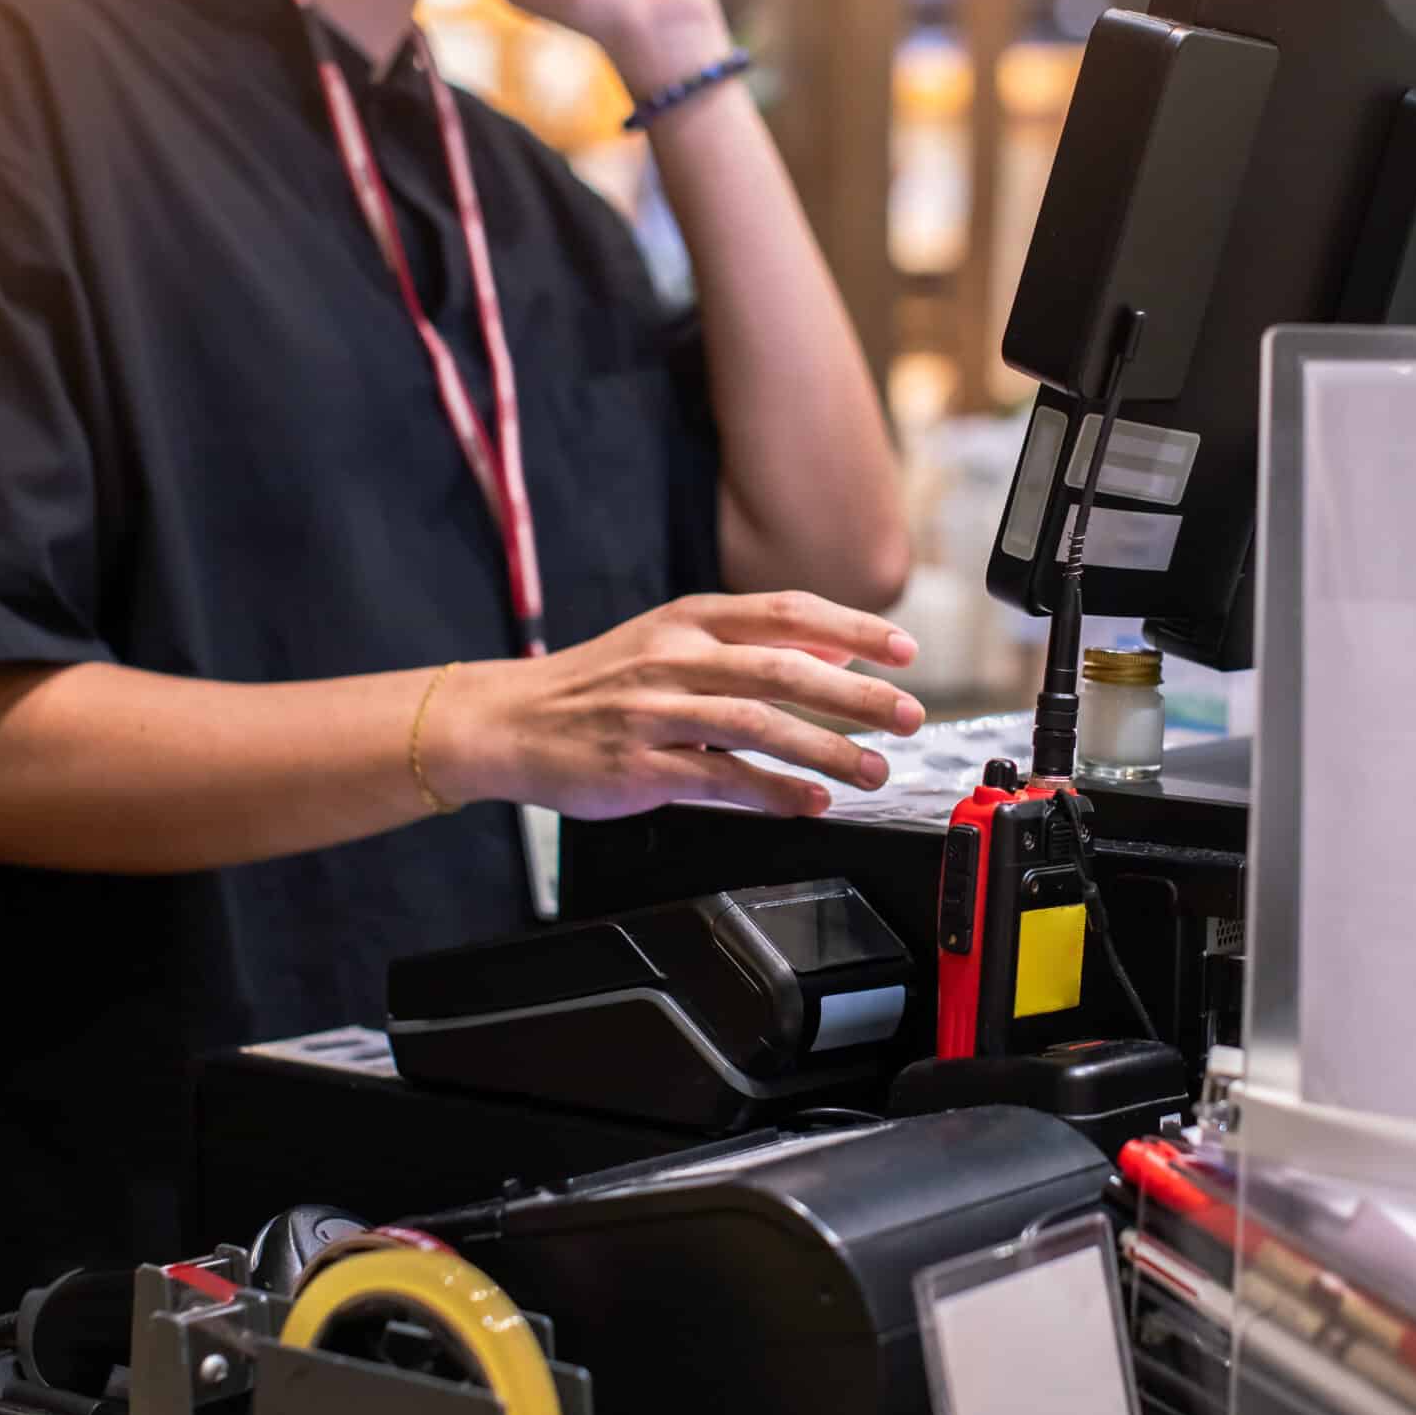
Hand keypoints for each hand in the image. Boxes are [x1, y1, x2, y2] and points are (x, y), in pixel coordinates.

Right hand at [437, 593, 924, 820]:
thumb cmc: (597, 685)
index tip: (903, 651)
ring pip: (759, 724)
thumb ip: (749, 643)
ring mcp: (656, 712)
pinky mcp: (640, 766)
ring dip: (827, 748)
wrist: (507, 721)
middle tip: (908, 716)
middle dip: (857, 693)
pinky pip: (720, 779)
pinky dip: (774, 791)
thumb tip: (834, 647)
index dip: (854, 629)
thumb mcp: (670, 642)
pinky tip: (811, 802)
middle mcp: (676, 658)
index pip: (788, 613)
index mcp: (689, 619)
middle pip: (785, 668)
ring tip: (873, 769)